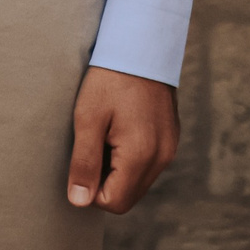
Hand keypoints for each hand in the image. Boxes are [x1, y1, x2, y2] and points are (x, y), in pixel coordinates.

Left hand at [67, 65, 178, 213]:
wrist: (141, 47)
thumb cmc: (108, 80)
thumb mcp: (87, 119)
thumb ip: (84, 163)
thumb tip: (79, 202)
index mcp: (141, 156)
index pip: (115, 202)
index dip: (90, 190)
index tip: (80, 159)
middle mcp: (162, 158)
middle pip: (127, 196)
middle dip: (103, 181)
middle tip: (90, 144)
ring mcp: (169, 149)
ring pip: (138, 181)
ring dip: (116, 169)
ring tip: (103, 134)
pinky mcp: (170, 139)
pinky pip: (147, 165)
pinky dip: (128, 158)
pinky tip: (117, 129)